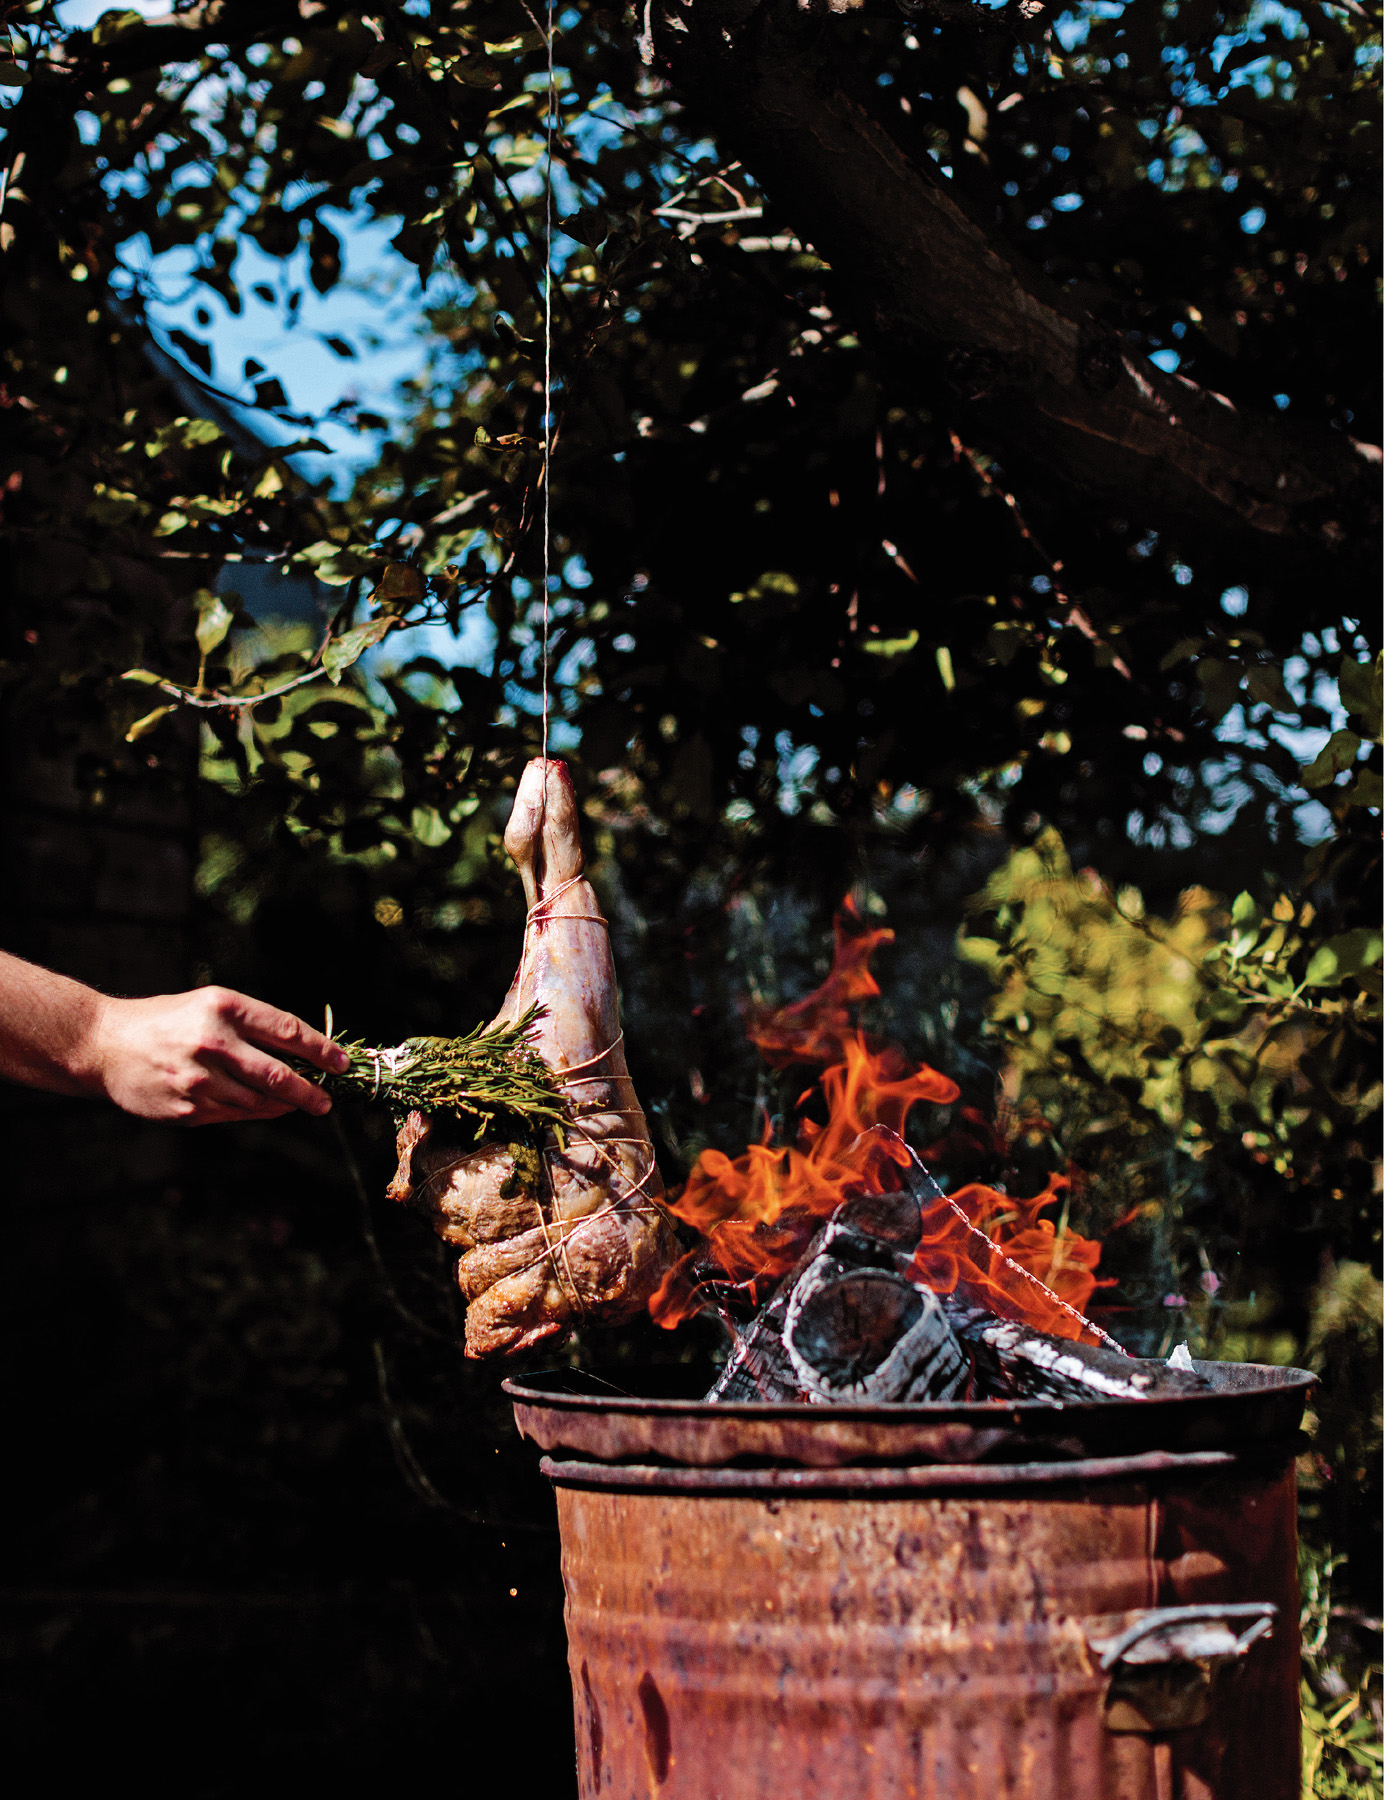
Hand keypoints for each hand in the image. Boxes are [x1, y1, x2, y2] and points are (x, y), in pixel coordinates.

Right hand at [88, 986, 350, 1124]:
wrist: (105, 1044)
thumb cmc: (168, 1021)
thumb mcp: (211, 1006)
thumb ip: (254, 1026)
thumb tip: (308, 1051)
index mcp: (224, 1009)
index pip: (287, 1031)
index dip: (321, 1050)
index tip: (342, 1063)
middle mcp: (213, 1043)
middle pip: (280, 1075)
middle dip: (311, 1091)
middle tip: (326, 1100)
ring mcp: (199, 1080)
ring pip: (260, 1101)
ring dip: (285, 1105)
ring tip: (299, 1103)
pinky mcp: (187, 1109)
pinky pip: (235, 1115)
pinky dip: (256, 1112)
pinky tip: (265, 1108)